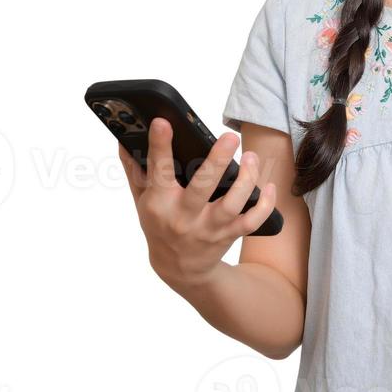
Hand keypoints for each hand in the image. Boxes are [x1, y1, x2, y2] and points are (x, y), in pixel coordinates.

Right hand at [116, 117, 278, 290]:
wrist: (178, 269)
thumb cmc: (159, 226)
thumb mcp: (141, 200)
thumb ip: (134, 169)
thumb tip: (123, 137)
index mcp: (159, 203)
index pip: (158, 171)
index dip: (159, 145)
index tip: (162, 122)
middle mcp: (183, 216)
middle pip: (202, 187)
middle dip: (217, 161)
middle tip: (230, 137)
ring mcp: (207, 228)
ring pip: (232, 204)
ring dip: (246, 179)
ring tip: (250, 157)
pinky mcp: (227, 235)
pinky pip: (251, 221)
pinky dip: (265, 204)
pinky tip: (268, 186)